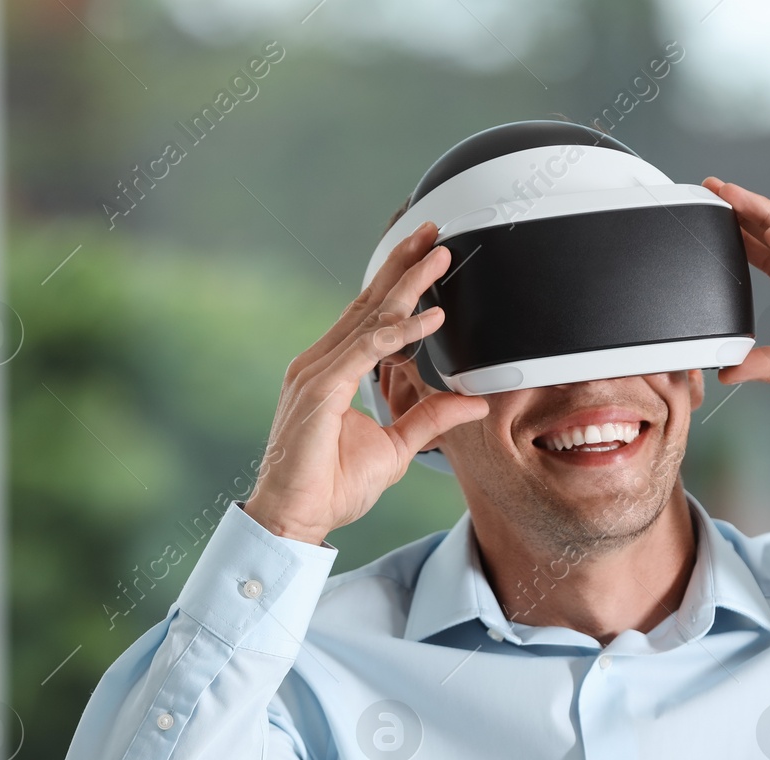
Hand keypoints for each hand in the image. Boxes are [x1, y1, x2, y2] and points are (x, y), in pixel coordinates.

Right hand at [243, 221, 488, 543]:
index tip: (426, 255)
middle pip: (369, 302)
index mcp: (333, 368)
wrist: (297, 516)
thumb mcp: (397, 447)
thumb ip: (429, 418)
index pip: (371, 316)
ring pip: (371, 318)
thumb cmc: (331, 485)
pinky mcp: (320, 389)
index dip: (398, 282)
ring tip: (440, 257)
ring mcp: (317, 371)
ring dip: (408, 285)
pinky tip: (430, 318)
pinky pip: (367, 352)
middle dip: (403, 264)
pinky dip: (400, 333)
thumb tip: (473, 402)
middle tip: (434, 232)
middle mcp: (321, 361)